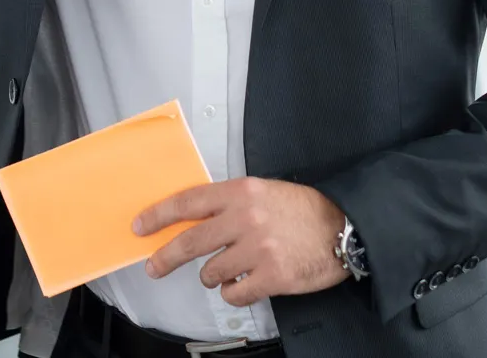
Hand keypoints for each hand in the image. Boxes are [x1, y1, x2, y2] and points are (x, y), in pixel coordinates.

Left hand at [132, 177, 349, 306]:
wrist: (345, 228)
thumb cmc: (304, 210)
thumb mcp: (264, 192)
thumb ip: (230, 204)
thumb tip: (193, 221)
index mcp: (242, 192)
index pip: (189, 202)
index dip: (160, 215)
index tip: (141, 226)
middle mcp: (246, 218)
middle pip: (191, 241)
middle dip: (166, 257)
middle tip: (154, 267)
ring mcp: (259, 249)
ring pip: (212, 272)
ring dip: (214, 276)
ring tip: (230, 270)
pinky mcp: (272, 276)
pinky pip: (234, 293)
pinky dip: (234, 293)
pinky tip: (245, 284)